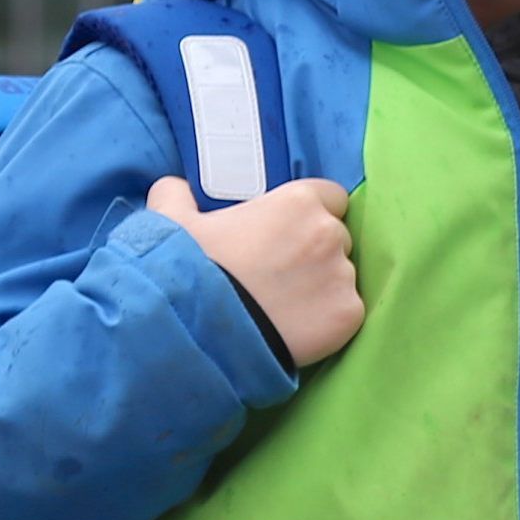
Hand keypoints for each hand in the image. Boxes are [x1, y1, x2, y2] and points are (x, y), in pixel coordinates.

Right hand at [149, 175, 363, 366]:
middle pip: (337, 238)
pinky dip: (327, 320)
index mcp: (297, 201)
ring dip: (322, 287)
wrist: (201, 332)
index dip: (312, 214)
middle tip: (280, 275)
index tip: (290, 232)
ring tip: (284, 307)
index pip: (330, 197)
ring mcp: (342, 276)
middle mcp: (328, 233)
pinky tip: (297, 329)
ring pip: (342, 277)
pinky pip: (346, 312)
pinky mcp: (348, 315)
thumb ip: (177, 196)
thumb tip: (174, 188)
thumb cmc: (189, 271)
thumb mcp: (172, 222)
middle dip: (316, 252)